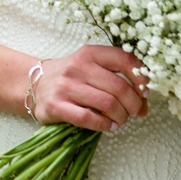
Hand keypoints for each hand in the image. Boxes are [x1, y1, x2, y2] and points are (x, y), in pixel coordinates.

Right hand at [27, 44, 149, 132]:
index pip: (124, 59)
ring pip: (107, 104)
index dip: (140, 78)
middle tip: (134, 112)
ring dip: (121, 117)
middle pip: (119, 87)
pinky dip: (105, 125)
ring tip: (120, 120)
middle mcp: (78, 67)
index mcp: (89, 53)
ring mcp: (66, 86)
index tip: (145, 92)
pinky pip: (89, 119)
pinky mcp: (56, 106)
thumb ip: (118, 80)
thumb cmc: (72, 78)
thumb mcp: (92, 68)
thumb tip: (145, 103)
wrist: (35, 85)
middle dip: (133, 104)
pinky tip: (108, 126)